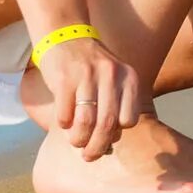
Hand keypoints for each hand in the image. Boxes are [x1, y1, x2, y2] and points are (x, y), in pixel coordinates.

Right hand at [38, 37, 142, 160]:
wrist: (66, 36)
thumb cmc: (92, 69)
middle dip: (97, 147)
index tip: (107, 141)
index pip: (129, 120)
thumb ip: (114, 108)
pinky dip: (63, 125)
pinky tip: (63, 123)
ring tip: (75, 142)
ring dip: (78, 140)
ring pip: (85, 122)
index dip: (116, 135)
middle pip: (107, 125)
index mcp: (129, 78)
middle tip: (89, 156)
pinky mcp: (64, 78)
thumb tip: (109, 147)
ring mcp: (88, 76)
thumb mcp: (113, 81)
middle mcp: (112, 75)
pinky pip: (65, 114)